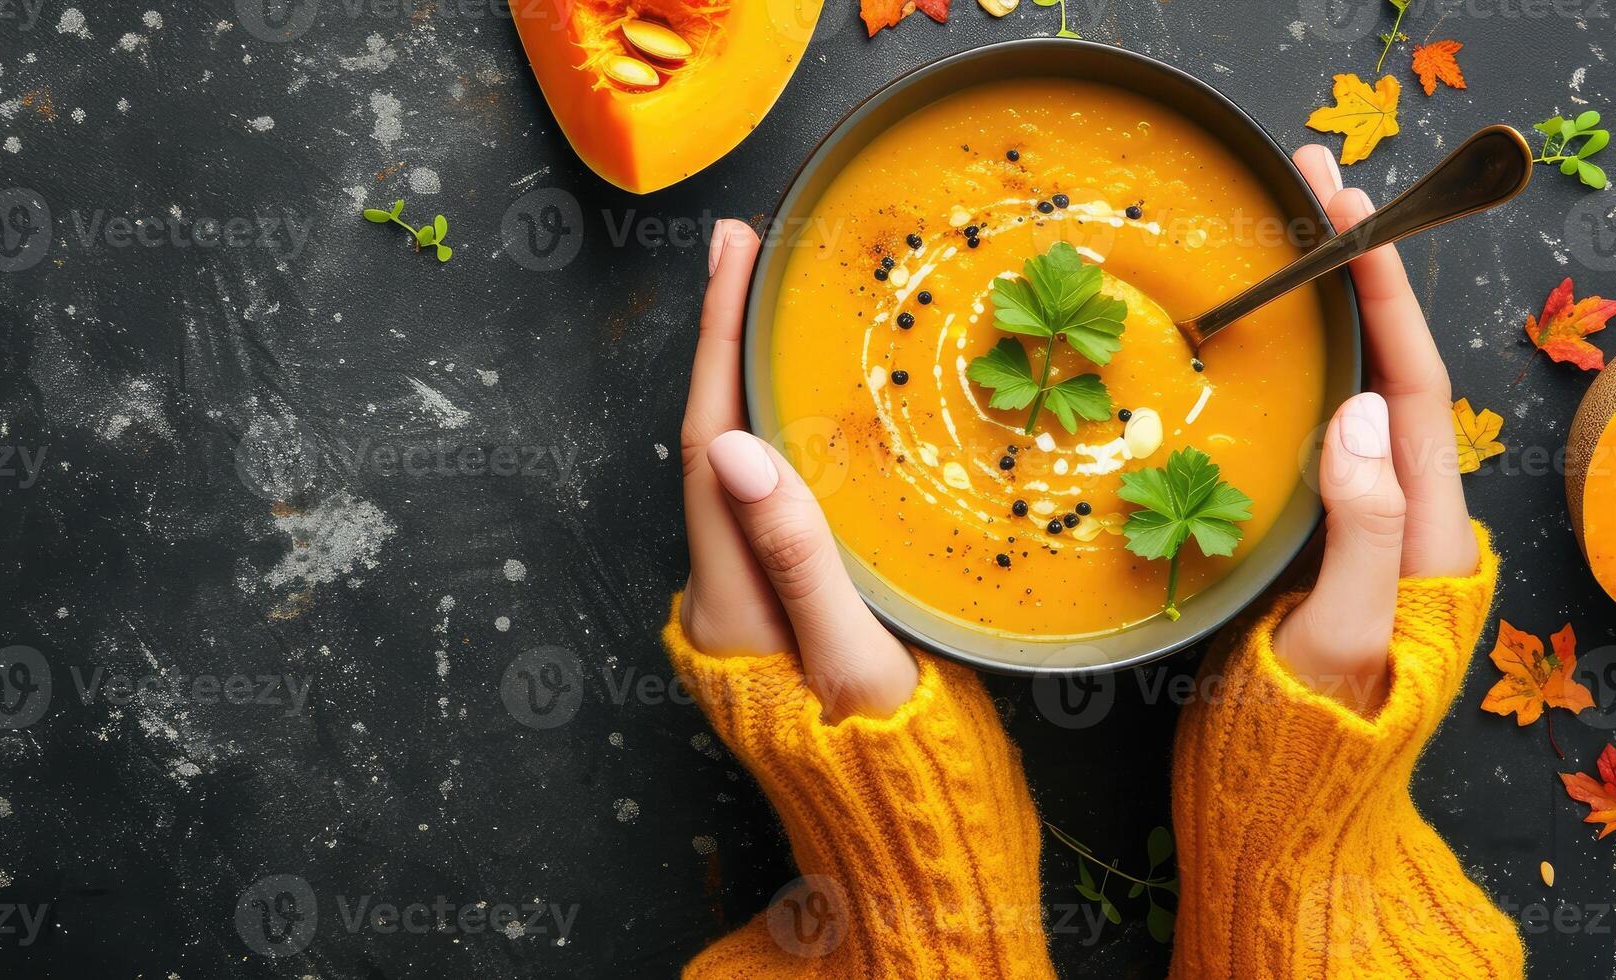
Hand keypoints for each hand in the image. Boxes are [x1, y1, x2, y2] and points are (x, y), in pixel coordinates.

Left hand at [677, 220, 917, 719]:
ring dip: (748, 384)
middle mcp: (725, 596)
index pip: (710, 445)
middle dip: (724, 345)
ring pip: (740, 471)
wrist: (905, 850)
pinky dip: (782, 435)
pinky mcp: (785, 610)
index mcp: (729, 602)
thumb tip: (738, 447)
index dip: (719, 344)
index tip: (731, 256)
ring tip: (767, 303)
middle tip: (745, 251)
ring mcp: (752, 604)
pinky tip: (807, 404)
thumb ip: (799, 559)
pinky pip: (772, 501)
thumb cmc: (895, 769)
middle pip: (712, 446)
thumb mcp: (854, 663)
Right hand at [1273, 144, 1479, 710]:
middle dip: (1359, 274)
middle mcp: (1397, 516)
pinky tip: (1247, 349)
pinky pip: (1303, 439)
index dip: (1384, 292)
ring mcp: (1350, 529)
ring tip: (1280, 241)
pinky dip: (1285, 376)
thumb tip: (1361, 409)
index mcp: (1423, 531)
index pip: (1416, 383)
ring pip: (1347, 397)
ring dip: (1323, 315)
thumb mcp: (1343, 640)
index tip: (1343, 212)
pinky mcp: (1303, 546)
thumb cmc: (1310, 744)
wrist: (1284, 821)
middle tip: (1308, 188)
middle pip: (1390, 370)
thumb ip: (1362, 531)